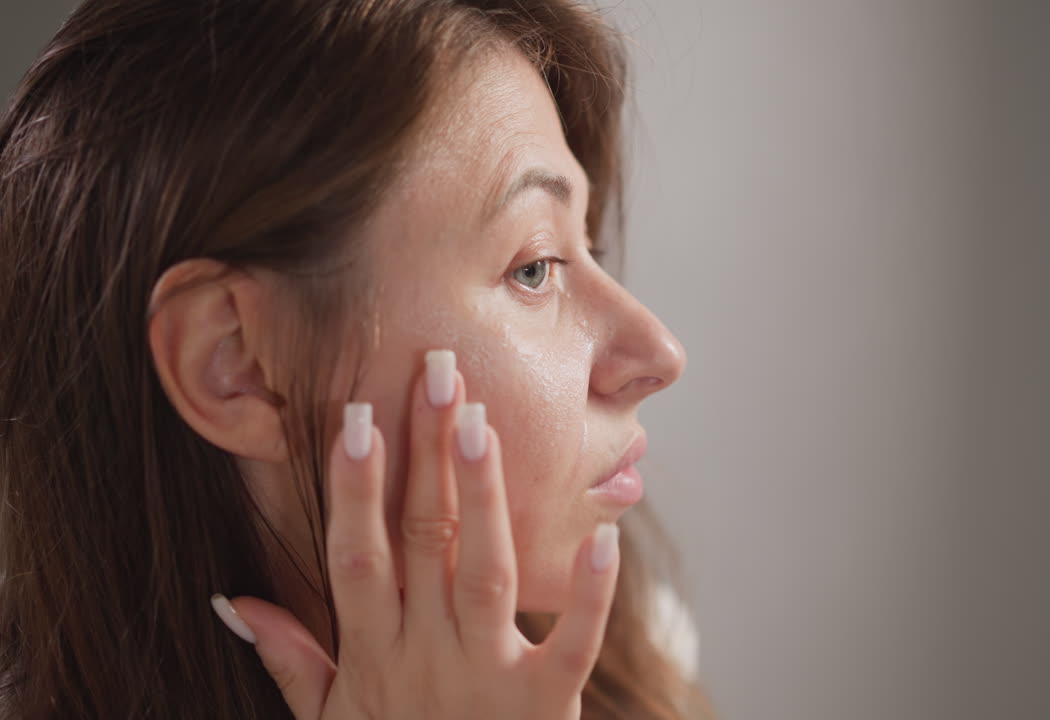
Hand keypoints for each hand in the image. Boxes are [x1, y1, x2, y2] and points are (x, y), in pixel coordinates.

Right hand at [211, 350, 620, 718]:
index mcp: (373, 653)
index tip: (355, 416)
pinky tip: (605, 537)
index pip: (356, 556)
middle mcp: (424, 657)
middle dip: (424, 456)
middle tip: (434, 375)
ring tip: (480, 423)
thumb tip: (235, 601)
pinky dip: (589, 595)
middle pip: (421, 542)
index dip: (353, 488)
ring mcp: (485, 679)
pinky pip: (571, 644)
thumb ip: (291, 660)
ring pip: (482, 572)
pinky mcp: (544, 706)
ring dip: (481, 496)